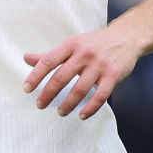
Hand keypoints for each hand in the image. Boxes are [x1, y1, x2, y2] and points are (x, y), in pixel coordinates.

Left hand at [23, 27, 140, 119]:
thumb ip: (50, 55)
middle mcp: (84, 54)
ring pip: (80, 89)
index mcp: (71, 45)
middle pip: (61, 77)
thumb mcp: (72, 44)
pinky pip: (100, 97)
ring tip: (60, 112)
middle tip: (40, 104)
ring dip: (68, 104)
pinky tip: (81, 115)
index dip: (36, 76)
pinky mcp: (113, 76)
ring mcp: (99, 65)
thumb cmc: (94, 43)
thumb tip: (26, 58)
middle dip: (48, 93)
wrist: (126, 37)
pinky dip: (90, 109)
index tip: (27, 89)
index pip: (48, 61)